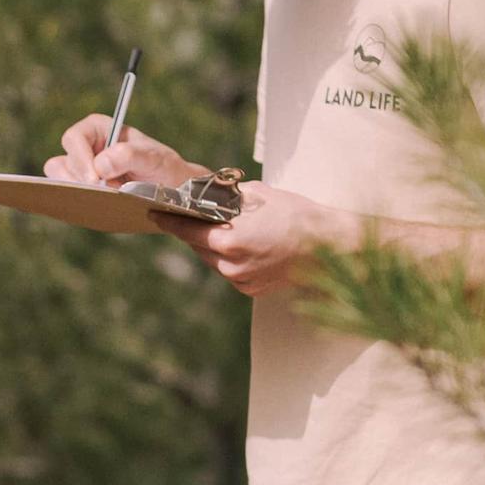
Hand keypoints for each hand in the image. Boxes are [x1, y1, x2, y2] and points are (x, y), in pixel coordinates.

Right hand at [46, 113, 207, 193]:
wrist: (173, 192)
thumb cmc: (164, 168)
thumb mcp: (154, 158)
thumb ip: (129, 156)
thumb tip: (100, 165)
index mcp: (99, 129)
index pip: (74, 138)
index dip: (80, 158)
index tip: (95, 178)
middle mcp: (86, 148)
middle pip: (62, 161)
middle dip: (79, 179)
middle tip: (102, 191)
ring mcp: (81, 171)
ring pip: (60, 181)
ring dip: (78, 192)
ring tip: (107, 197)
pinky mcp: (82, 191)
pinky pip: (67, 196)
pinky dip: (78, 202)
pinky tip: (98, 206)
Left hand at [169, 182, 347, 296]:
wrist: (329, 246)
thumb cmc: (297, 215)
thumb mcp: (260, 195)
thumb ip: (230, 197)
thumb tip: (213, 195)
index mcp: (228, 241)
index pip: (187, 230)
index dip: (169, 221)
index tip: (155, 214)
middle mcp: (230, 265)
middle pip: (198, 246)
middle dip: (192, 231)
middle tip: (187, 215)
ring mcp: (241, 280)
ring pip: (213, 261)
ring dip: (211, 246)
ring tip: (220, 228)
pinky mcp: (252, 290)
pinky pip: (230, 271)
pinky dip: (230, 259)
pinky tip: (243, 245)